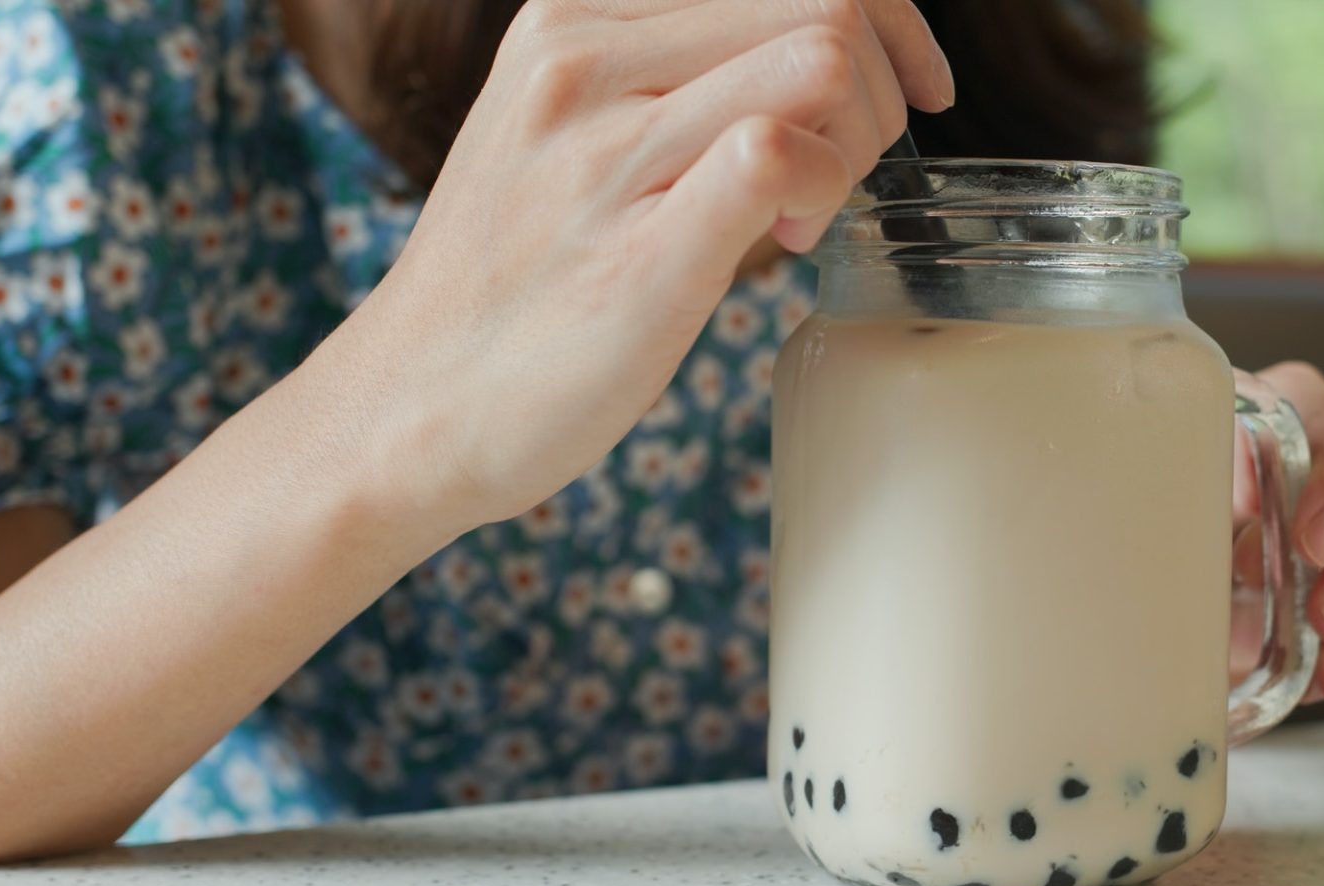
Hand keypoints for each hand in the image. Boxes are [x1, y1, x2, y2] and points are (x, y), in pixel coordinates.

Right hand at [303, 0, 952, 534]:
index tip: (913, 86)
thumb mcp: (569, 133)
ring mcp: (605, 154)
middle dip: (880, 90)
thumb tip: (817, 66)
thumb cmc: (514, 283)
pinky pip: (775, 153)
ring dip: (857, 143)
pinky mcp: (637, 252)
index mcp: (573, 19)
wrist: (411, 408)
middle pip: (821, 4)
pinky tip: (786, 237)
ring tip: (802, 214)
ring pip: (820, 63)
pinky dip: (825, 185)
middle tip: (841, 176)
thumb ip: (671, 81)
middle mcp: (580, 61)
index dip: (885, 19)